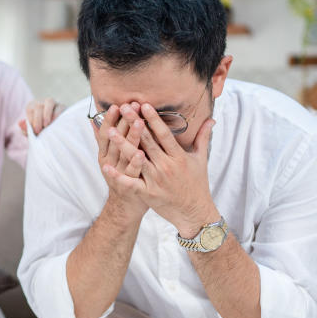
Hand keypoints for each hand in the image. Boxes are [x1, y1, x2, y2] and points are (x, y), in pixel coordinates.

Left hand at [20, 97, 64, 135]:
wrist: (56, 134)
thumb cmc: (41, 132)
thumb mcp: (33, 132)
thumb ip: (26, 129)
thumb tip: (20, 123)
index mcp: (32, 106)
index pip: (30, 109)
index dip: (31, 120)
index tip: (34, 131)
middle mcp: (42, 102)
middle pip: (38, 106)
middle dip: (37, 119)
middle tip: (38, 131)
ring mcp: (53, 103)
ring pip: (49, 102)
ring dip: (47, 113)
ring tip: (46, 125)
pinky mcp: (62, 107)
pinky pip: (60, 107)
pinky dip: (57, 114)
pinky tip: (55, 122)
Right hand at [94, 102, 147, 220]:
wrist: (124, 207)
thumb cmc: (121, 177)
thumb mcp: (108, 158)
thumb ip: (103, 140)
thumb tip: (93, 120)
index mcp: (104, 154)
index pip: (105, 132)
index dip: (110, 119)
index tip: (117, 104)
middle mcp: (109, 162)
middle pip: (115, 139)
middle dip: (124, 121)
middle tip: (131, 106)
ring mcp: (118, 174)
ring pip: (124, 154)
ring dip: (130, 138)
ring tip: (139, 123)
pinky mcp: (129, 186)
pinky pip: (132, 173)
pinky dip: (135, 163)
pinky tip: (142, 154)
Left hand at [105, 104, 217, 236]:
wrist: (194, 212)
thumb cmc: (197, 184)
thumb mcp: (201, 159)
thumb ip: (202, 137)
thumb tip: (211, 119)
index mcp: (178, 157)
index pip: (164, 134)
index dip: (154, 119)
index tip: (144, 105)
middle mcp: (167, 166)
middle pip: (148, 142)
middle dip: (135, 124)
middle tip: (124, 108)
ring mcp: (156, 180)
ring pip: (137, 159)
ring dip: (123, 145)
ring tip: (110, 131)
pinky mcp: (148, 193)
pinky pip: (131, 183)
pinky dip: (118, 176)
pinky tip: (106, 167)